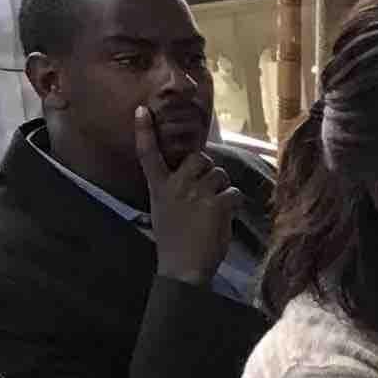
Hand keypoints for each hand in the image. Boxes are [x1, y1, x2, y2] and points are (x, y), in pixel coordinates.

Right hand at [134, 114, 239, 284]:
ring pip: (220, 174)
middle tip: (206, 189)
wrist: (183, 267)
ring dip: (222, 188)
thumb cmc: (175, 240)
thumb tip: (192, 173)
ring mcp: (197, 193)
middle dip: (208, 170)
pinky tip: (224, 215)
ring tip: (213, 208)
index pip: (149, 154)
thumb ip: (173, 189)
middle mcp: (176, 186)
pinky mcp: (218, 204)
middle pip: (200, 158)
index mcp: (158, 187)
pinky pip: (234, 191)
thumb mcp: (163, 209)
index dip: (146, 131)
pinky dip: (233, 202)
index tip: (143, 110)